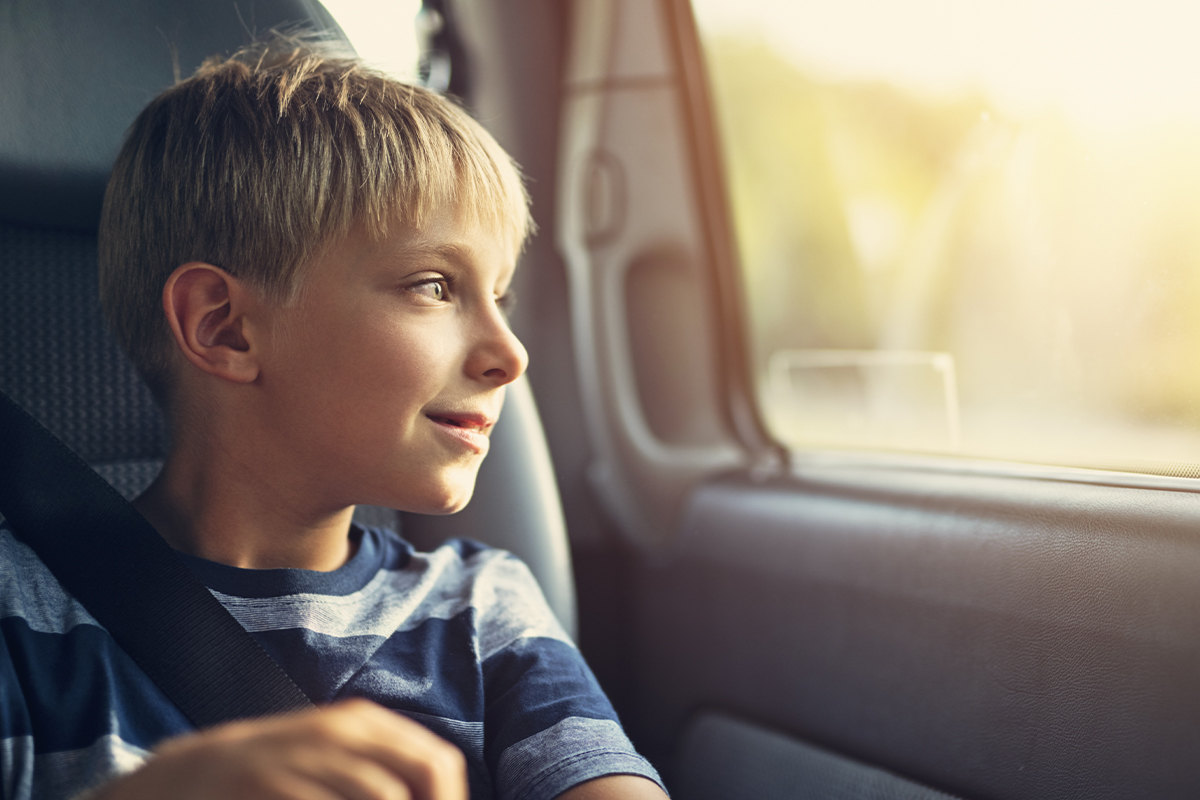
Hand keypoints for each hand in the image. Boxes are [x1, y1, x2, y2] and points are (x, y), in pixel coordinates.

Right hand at [92, 698, 466, 799]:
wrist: (185, 777)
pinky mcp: (266, 783)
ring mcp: (300, 759)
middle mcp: (337, 734)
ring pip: (379, 794)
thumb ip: (384, 767)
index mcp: (361, 723)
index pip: (437, 763)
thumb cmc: (273, 771)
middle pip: (415, 780)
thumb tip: (443, 789)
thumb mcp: (331, 753)